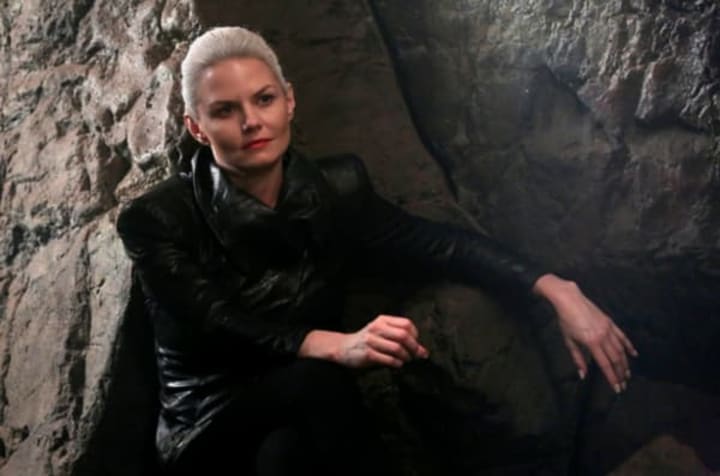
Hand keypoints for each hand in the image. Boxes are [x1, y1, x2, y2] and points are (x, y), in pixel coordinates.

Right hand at [299, 315, 428, 367]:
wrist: (343, 347)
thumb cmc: (367, 341)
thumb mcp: (381, 332)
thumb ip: (399, 338)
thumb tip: (422, 351)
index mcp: (382, 320)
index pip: (406, 324)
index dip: (415, 335)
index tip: (416, 344)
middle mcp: (376, 328)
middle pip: (403, 336)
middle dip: (414, 348)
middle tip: (416, 356)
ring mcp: (371, 340)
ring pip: (397, 348)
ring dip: (405, 357)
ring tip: (405, 360)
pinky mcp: (367, 354)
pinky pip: (388, 359)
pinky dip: (396, 363)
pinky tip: (396, 364)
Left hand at [533, 274, 638, 392]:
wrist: (569, 300)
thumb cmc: (566, 321)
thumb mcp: (569, 341)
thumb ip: (577, 359)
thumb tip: (583, 375)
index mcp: (592, 343)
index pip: (605, 365)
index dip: (612, 378)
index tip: (617, 388)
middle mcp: (603, 337)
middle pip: (615, 359)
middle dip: (620, 373)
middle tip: (624, 384)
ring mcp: (608, 329)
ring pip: (620, 349)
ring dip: (625, 363)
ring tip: (627, 373)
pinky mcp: (610, 322)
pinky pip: (622, 336)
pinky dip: (629, 346)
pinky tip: (634, 354)